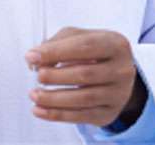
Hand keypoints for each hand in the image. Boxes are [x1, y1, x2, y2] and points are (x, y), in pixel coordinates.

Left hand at [25, 27, 146, 127]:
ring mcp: (118, 94)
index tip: (33, 56)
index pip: (85, 46)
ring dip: (54, 98)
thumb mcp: (80, 37)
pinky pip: (82, 117)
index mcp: (115, 44)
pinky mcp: (109, 113)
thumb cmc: (96, 52)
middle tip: (38, 75)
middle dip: (56, 76)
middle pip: (85, 74)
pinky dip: (58, 114)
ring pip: (83, 99)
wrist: (119, 73)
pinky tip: (41, 110)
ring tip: (35, 94)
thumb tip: (35, 59)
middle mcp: (121, 69)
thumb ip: (57, 43)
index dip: (57, 51)